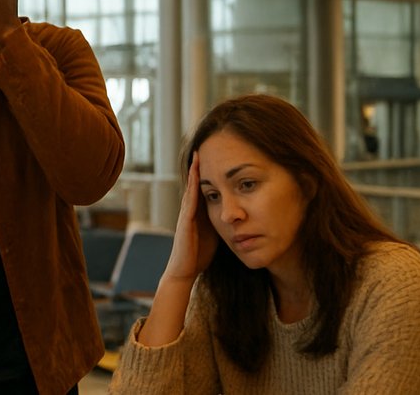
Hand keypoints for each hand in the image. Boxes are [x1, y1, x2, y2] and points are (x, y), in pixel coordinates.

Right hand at [165, 152, 217, 281]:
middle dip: (197, 168)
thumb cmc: (199, 255)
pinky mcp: (185, 222)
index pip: (202, 190)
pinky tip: (195, 177)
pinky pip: (189, 201)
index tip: (211, 158)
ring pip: (190, 189)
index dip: (206, 175)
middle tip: (201, 149)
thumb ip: (219, 223)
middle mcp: (189, 212)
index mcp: (197, 214)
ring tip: (197, 157)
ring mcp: (185, 216)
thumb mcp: (214, 234)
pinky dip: (191, 188)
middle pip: (194, 185)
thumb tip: (235, 215)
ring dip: (193, 173)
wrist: (184, 271)